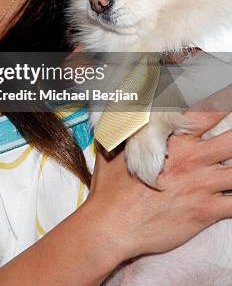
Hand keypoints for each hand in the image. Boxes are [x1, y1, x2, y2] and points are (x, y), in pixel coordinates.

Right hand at [84, 107, 231, 262]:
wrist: (113, 224)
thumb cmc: (112, 187)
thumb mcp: (117, 145)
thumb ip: (130, 125)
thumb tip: (130, 107)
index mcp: (173, 140)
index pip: (206, 116)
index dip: (220, 111)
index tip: (225, 110)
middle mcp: (192, 158)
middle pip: (231, 140)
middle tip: (231, 141)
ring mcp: (202, 185)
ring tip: (230, 169)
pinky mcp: (206, 211)